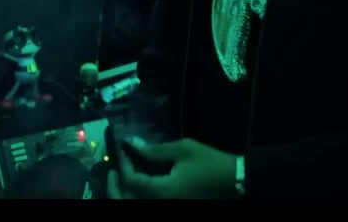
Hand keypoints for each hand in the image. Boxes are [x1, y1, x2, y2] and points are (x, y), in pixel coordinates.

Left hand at [107, 138, 237, 198]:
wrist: (233, 180)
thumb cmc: (208, 162)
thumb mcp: (182, 150)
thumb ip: (155, 150)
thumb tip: (132, 144)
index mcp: (162, 190)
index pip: (131, 181)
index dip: (123, 165)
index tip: (123, 149)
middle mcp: (160, 202)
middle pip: (127, 199)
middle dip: (116, 184)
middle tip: (114, 168)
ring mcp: (167, 204)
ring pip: (136, 201)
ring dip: (126, 190)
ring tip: (123, 174)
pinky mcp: (173, 202)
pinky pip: (148, 200)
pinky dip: (139, 193)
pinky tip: (140, 181)